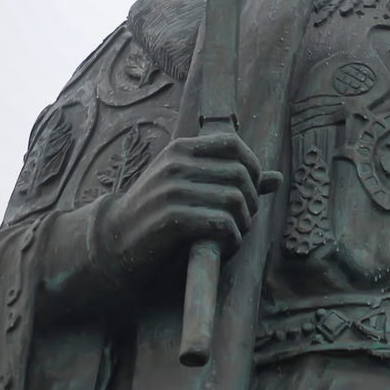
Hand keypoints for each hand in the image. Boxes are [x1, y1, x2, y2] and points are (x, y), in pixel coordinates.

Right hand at [94, 130, 263, 286]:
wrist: (113, 244)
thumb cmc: (157, 214)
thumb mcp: (190, 187)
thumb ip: (231, 180)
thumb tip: (276, 179)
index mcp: (180, 150)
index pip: (232, 144)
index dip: (252, 166)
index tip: (250, 190)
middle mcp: (176, 165)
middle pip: (240, 174)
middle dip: (251, 202)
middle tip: (242, 221)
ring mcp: (172, 191)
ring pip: (235, 200)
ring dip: (243, 224)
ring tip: (232, 235)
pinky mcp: (172, 219)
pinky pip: (222, 223)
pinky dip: (232, 239)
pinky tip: (223, 246)